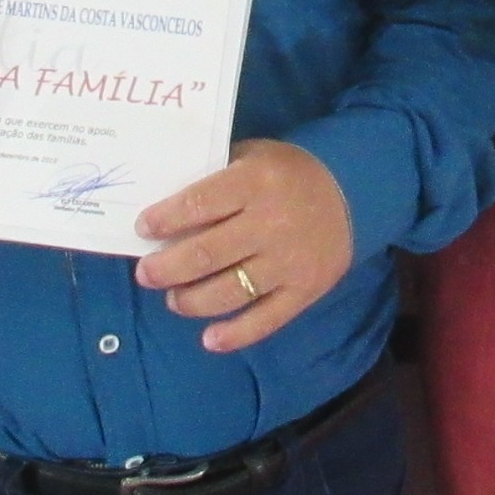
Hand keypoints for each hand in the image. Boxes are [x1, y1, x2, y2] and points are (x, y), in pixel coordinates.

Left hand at [137, 139, 352, 352]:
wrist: (352, 191)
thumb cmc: (288, 172)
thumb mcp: (252, 156)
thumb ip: (214, 178)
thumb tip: (165, 209)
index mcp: (254, 182)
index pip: (198, 204)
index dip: (164, 220)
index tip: (143, 229)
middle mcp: (270, 223)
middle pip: (206, 254)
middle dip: (166, 268)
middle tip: (146, 274)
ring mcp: (288, 261)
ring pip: (230, 291)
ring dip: (192, 301)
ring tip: (174, 300)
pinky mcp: (304, 290)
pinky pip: (266, 319)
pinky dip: (235, 334)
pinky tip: (209, 339)